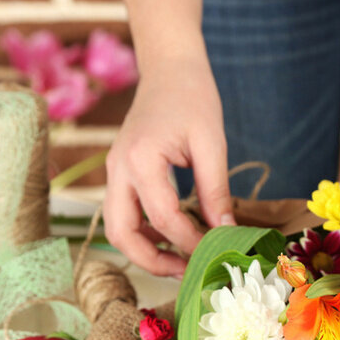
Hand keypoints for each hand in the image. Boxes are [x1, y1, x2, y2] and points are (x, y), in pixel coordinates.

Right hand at [104, 55, 233, 276]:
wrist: (169, 68)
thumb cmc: (193, 97)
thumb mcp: (211, 144)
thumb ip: (215, 190)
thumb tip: (226, 232)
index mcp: (140, 160)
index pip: (163, 218)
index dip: (191, 242)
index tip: (217, 252)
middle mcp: (117, 169)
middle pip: (121, 233)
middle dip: (152, 261)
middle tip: (188, 272)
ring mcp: (113, 171)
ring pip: (117, 227)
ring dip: (145, 250)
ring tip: (181, 260)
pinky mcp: (119, 172)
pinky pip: (123, 213)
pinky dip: (144, 232)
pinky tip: (172, 237)